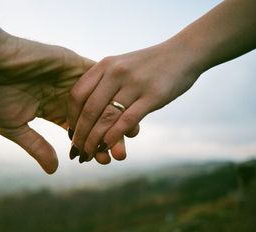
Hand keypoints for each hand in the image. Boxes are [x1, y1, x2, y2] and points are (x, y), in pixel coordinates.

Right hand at [0, 27, 123, 172]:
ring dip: (115, 116)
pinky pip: (99, 79)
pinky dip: (111, 92)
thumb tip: (54, 170)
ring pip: (101, 100)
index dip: (92, 145)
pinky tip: (125, 108)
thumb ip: (36, 146)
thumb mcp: (14, 127)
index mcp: (53, 110)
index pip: (80, 131)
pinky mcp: (75, 64)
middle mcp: (66, 96)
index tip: (104, 160)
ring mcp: (72, 79)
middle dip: (108, 136)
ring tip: (131, 134)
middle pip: (95, 119)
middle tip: (120, 154)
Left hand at [68, 40, 202, 157]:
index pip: (77, 94)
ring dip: (95, 140)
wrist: (184, 53)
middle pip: (89, 109)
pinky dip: (114, 136)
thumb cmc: (149, 65)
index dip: (71, 117)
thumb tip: (88, 116)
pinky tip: (108, 147)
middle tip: (77, 151)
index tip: (72, 133)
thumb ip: (104, 85)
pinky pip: (127, 120)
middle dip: (81, 134)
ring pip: (106, 117)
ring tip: (90, 154)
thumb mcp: (121, 66)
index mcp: (105, 65)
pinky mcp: (153, 96)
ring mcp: (134, 84)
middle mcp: (116, 73)